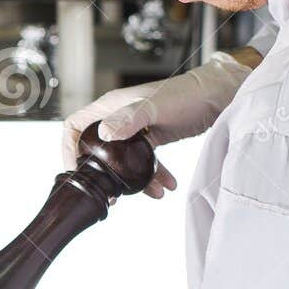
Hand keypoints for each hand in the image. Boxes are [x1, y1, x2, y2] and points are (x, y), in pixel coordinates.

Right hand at [60, 50, 258, 193]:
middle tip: (112, 194)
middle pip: (97, 148)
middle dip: (103, 173)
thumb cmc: (187, 94)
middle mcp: (119, 118)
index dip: (69, 148)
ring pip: (123, 160)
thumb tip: (105, 135)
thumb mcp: (156, 107)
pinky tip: (167, 186)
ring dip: (134, 179)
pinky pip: (143, 162)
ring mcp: (135, 129)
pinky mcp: (152, 139)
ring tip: (152, 193)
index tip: (75, 171)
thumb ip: (129, 119)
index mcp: (111, 106)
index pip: (76, 126)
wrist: (219, 96)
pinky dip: (153, 175)